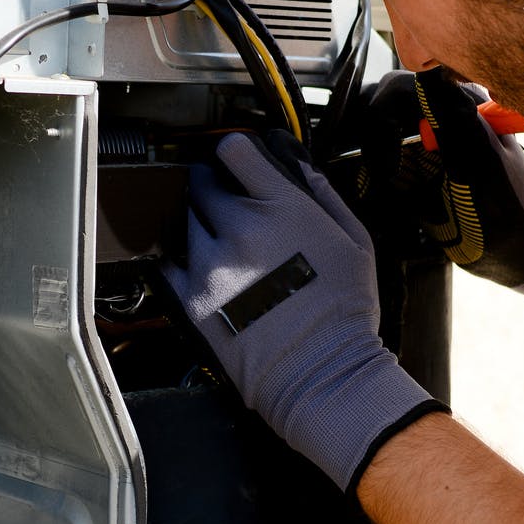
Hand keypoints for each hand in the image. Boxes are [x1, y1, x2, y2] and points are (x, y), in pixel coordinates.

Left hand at [162, 130, 443, 489]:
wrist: (321, 373)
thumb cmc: (344, 311)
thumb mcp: (355, 240)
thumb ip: (322, 193)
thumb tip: (296, 163)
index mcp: (281, 208)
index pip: (234, 151)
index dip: (232, 150)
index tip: (233, 157)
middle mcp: (240, 229)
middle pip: (202, 183)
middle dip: (212, 185)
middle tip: (225, 199)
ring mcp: (211, 264)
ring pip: (186, 220)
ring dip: (199, 222)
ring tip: (221, 241)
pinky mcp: (192, 299)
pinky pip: (169, 263)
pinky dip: (180, 259)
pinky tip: (203, 267)